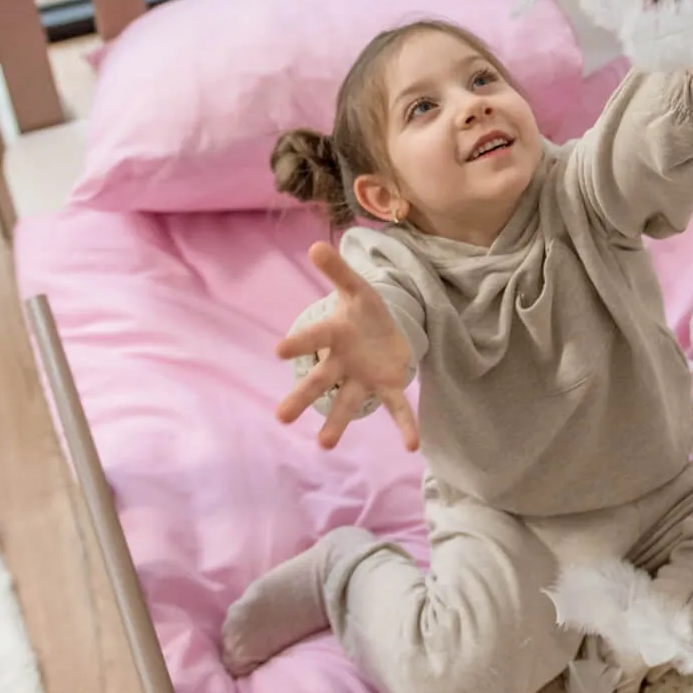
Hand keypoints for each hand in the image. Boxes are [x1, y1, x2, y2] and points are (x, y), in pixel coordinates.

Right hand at [275, 242, 419, 451]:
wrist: (382, 329)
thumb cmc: (362, 310)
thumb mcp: (355, 288)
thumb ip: (337, 271)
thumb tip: (316, 246)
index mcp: (333, 335)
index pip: (314, 338)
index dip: (299, 343)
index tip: (280, 351)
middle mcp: (342, 363)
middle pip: (321, 381)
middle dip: (303, 398)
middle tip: (282, 417)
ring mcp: (362, 378)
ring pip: (349, 402)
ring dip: (338, 423)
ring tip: (325, 444)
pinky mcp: (387, 386)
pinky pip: (396, 408)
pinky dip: (405, 426)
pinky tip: (412, 446)